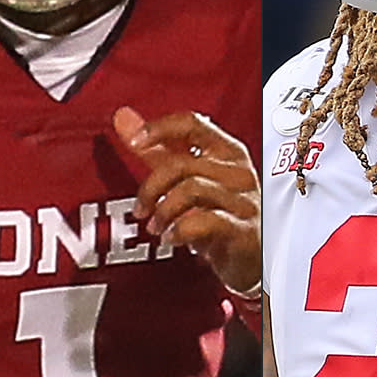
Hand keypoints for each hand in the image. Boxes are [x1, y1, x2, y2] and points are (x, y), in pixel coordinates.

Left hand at [113, 107, 260, 295]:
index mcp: (227, 153)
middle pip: (183, 163)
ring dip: (163, 212)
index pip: (193, 124)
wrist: (253, 259)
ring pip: (191, 190)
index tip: (134, 141)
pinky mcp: (245, 229)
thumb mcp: (188, 179)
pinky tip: (174, 238)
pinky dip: (180, 231)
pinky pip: (206, 221)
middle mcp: (239, 172)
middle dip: (151, 188)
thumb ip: (157, 149)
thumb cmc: (223, 216)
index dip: (160, 128)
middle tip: (141, 208)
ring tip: (157, 227)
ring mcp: (245, 200)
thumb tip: (123, 118)